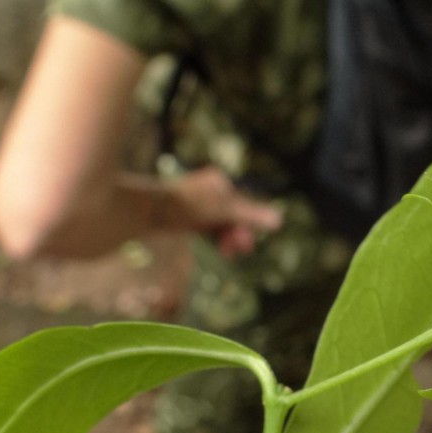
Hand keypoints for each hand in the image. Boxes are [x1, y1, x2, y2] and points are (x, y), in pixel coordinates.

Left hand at [169, 166, 283, 255]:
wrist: (150, 211)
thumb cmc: (189, 206)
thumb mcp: (225, 212)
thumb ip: (252, 216)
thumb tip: (280, 220)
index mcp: (219, 181)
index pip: (241, 205)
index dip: (246, 225)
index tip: (245, 245)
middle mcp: (208, 189)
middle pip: (230, 215)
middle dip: (235, 233)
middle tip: (236, 251)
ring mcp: (195, 201)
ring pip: (218, 222)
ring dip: (224, 237)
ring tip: (226, 251)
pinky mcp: (183, 213)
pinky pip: (205, 226)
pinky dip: (212, 236)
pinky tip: (214, 245)